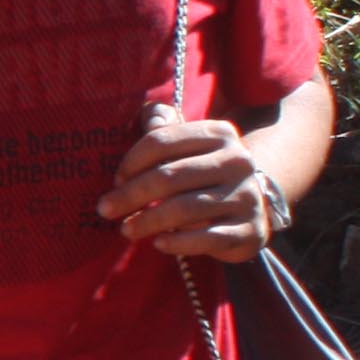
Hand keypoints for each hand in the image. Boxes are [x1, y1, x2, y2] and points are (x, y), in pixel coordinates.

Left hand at [99, 103, 276, 262]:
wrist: (254, 206)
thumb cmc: (205, 173)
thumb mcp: (189, 146)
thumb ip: (164, 129)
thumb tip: (150, 115)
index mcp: (219, 134)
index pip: (162, 141)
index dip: (131, 161)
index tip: (116, 180)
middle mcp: (237, 161)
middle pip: (170, 176)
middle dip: (130, 194)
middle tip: (105, 209)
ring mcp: (246, 196)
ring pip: (185, 208)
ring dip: (148, 221)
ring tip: (126, 230)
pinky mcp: (249, 231)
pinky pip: (207, 238)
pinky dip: (178, 242)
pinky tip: (158, 244)